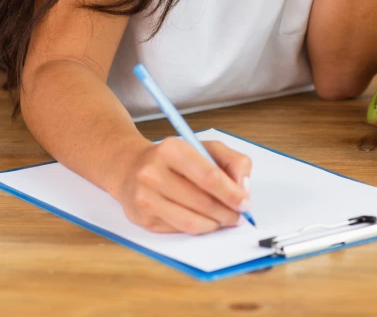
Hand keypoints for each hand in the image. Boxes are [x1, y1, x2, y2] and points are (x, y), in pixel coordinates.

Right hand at [116, 137, 251, 233]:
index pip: (208, 176)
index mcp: (172, 149)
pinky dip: (199, 228)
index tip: (245, 203)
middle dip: (227, 212)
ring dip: (215, 224)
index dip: (231, 193)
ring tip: (224, 219)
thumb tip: (244, 189)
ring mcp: (145, 197)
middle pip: (202, 201)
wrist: (131, 167)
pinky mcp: (142, 218)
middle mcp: (154, 173)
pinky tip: (205, 220)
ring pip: (191, 221)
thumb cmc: (174, 158)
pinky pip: (179, 229)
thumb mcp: (205, 147)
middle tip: (238, 215)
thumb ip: (232, 161)